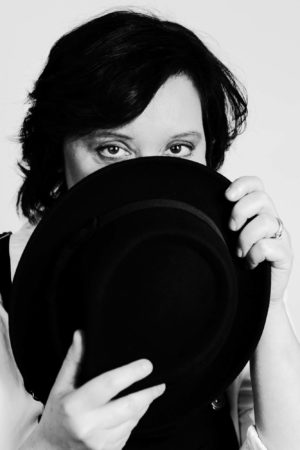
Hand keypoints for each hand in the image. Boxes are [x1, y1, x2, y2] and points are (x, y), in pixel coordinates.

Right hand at [23, 331, 164, 449]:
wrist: (51, 449)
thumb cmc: (58, 412)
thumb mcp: (60, 386)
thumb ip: (74, 360)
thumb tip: (81, 334)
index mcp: (75, 406)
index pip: (109, 384)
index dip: (131, 373)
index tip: (147, 365)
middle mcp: (88, 426)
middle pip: (129, 406)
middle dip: (148, 393)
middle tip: (160, 383)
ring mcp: (99, 443)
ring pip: (132, 420)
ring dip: (143, 405)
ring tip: (149, 393)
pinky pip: (129, 432)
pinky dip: (134, 419)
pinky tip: (134, 410)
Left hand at [225, 176, 292, 302]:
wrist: (253, 296)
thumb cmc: (235, 264)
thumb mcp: (225, 238)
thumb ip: (219, 221)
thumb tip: (196, 207)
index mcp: (256, 211)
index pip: (255, 185)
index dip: (242, 185)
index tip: (226, 196)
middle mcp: (270, 220)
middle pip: (261, 198)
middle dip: (240, 211)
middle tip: (230, 228)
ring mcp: (279, 237)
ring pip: (266, 221)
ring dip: (246, 237)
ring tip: (239, 252)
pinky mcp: (285, 255)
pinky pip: (269, 246)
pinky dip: (255, 254)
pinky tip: (250, 263)